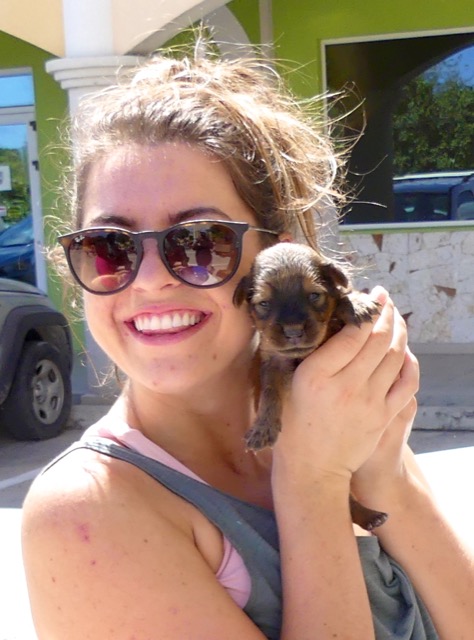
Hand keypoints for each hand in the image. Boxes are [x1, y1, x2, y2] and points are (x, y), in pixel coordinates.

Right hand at [274, 288, 415, 484]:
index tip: (368, 295)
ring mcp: (369, 402)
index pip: (351, 333)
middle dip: (385, 312)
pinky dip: (409, 361)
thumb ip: (307, 354)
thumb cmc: (294, 424)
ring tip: (395, 316)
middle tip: (384, 298)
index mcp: (316, 376)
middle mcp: (345, 386)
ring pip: (395, 356)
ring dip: (399, 330)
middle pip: (378, 340)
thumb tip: (329, 320)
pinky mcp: (384, 416)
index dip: (365, 309)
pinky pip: (406, 382)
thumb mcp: (288, 384)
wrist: (312, 467)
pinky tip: (404, 348)